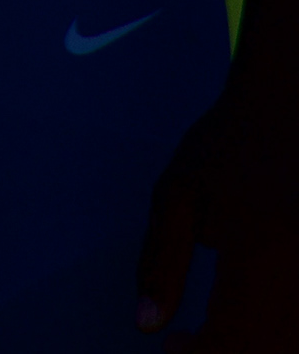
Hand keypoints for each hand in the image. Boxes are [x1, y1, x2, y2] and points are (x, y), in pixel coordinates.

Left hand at [139, 77, 282, 347]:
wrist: (291, 103)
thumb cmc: (229, 144)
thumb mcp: (178, 194)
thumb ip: (160, 261)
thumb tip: (147, 325)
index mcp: (261, 253)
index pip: (234, 342)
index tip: (173, 347)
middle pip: (273, 349)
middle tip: (193, 345)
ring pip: (291, 339)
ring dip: (259, 346)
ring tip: (220, 334)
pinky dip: (279, 332)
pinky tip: (255, 320)